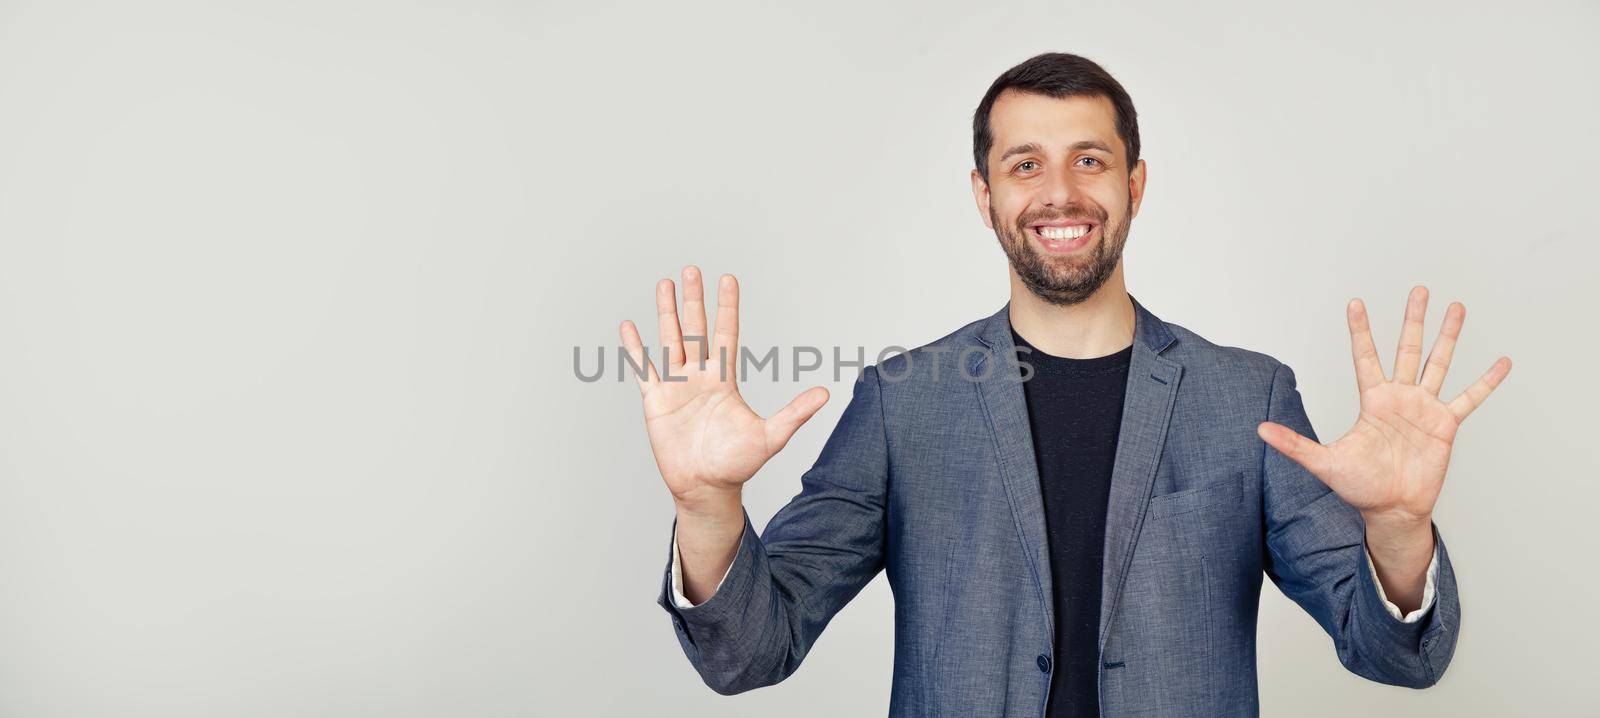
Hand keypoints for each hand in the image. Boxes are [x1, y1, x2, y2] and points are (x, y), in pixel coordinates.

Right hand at [620, 266, 829, 510]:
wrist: (706, 488)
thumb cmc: (737, 465)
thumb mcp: (771, 436)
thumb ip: (795, 413)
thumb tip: (826, 393)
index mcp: (725, 379)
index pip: (726, 333)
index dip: (727, 307)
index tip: (727, 278)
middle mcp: (700, 376)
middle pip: (696, 328)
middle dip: (694, 299)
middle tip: (691, 269)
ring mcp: (676, 386)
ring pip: (670, 340)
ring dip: (667, 312)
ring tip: (664, 284)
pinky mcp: (656, 400)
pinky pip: (644, 368)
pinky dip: (635, 348)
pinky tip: (628, 325)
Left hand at [1256, 286, 1511, 527]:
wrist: (1391, 510)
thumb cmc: (1358, 487)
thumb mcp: (1323, 463)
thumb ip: (1294, 444)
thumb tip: (1259, 430)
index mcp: (1372, 401)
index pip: (1365, 357)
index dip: (1360, 330)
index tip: (1355, 302)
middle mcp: (1399, 398)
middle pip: (1407, 349)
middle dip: (1413, 319)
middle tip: (1419, 290)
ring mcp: (1424, 409)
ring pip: (1438, 363)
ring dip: (1448, 336)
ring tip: (1457, 307)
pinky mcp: (1446, 425)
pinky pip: (1469, 398)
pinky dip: (1486, 381)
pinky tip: (1501, 362)